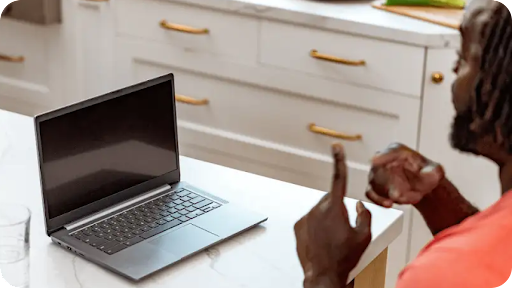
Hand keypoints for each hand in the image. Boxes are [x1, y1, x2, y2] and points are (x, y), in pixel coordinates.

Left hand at [294, 144, 371, 287]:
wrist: (323, 274)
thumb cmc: (344, 257)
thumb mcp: (363, 236)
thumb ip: (365, 216)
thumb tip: (360, 206)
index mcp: (335, 208)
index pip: (338, 178)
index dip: (339, 161)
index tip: (336, 148)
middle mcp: (318, 209)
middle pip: (331, 198)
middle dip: (338, 205)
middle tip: (344, 225)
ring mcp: (306, 217)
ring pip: (320, 208)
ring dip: (327, 216)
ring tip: (333, 236)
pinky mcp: (298, 225)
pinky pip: (311, 218)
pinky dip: (317, 224)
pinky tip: (323, 239)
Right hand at [366, 143, 444, 206]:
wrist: (422, 187)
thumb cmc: (427, 175)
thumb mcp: (436, 171)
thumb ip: (435, 171)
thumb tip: (430, 172)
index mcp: (397, 151)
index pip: (389, 152)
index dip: (382, 156)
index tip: (375, 160)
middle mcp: (383, 160)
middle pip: (379, 169)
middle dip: (389, 182)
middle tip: (403, 193)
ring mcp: (376, 174)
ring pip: (376, 183)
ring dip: (390, 193)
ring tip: (410, 199)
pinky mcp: (374, 188)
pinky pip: (371, 193)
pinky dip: (378, 199)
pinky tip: (388, 204)